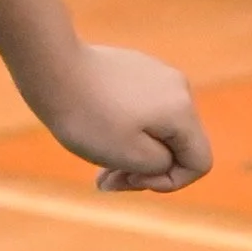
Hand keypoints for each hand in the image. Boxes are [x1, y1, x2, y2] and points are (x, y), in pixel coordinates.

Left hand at [39, 44, 211, 193]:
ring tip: (98, 171)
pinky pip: (140, 110)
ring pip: (156, 129)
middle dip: (145, 171)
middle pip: (176, 146)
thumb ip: (163, 165)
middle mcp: (176, 87)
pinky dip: (123, 131)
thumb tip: (170, 157)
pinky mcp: (133, 68)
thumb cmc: (89, 116)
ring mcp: (155, 73)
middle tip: (106, 182)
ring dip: (131, 155)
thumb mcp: (132, 156)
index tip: (133, 179)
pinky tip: (94, 137)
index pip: (200, 162)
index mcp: (182, 109)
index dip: (171, 182)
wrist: (51, 68)